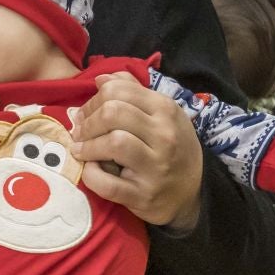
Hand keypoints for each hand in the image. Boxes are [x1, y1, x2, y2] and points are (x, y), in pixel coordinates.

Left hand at [71, 74, 203, 227]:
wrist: (194, 191)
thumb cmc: (172, 146)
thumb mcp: (162, 114)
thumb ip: (132, 92)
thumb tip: (101, 79)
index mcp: (165, 110)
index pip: (119, 91)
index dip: (94, 101)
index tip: (86, 114)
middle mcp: (163, 135)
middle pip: (113, 113)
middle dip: (88, 122)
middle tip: (80, 132)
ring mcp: (155, 166)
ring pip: (113, 143)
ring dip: (88, 146)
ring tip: (81, 150)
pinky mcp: (143, 195)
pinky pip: (107, 183)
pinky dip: (91, 175)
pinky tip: (90, 170)